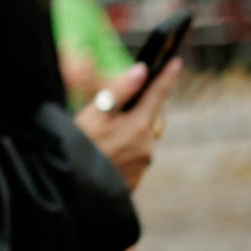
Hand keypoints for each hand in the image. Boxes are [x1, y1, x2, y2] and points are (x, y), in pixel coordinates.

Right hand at [74, 57, 182, 190]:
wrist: (74, 189)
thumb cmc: (79, 146)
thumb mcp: (94, 114)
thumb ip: (119, 91)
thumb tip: (141, 70)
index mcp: (139, 125)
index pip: (157, 94)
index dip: (166, 76)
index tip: (176, 61)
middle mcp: (147, 145)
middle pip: (150, 116)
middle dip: (143, 105)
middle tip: (123, 100)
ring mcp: (142, 164)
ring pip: (142, 137)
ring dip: (131, 129)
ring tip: (104, 133)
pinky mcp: (135, 178)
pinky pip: (135, 156)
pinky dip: (125, 148)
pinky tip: (105, 152)